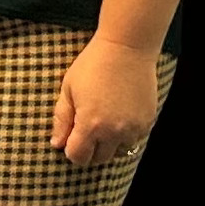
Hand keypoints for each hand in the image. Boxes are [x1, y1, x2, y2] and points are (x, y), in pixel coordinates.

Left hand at [51, 36, 164, 168]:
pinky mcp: (147, 121)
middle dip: (90, 149)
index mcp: (90, 125)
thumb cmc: (93, 64)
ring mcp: (133, 127)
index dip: (71, 150)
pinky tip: (119, 116)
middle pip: (99, 158)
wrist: (127, 47)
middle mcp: (114, 131)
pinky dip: (126, 135)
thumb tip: (57, 144)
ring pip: (118, 151)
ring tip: (104, 122)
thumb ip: (62, 120)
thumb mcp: (68, 89)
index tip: (71, 138)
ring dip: (109, 144)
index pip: (78, 157)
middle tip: (87, 130)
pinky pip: (134, 139)